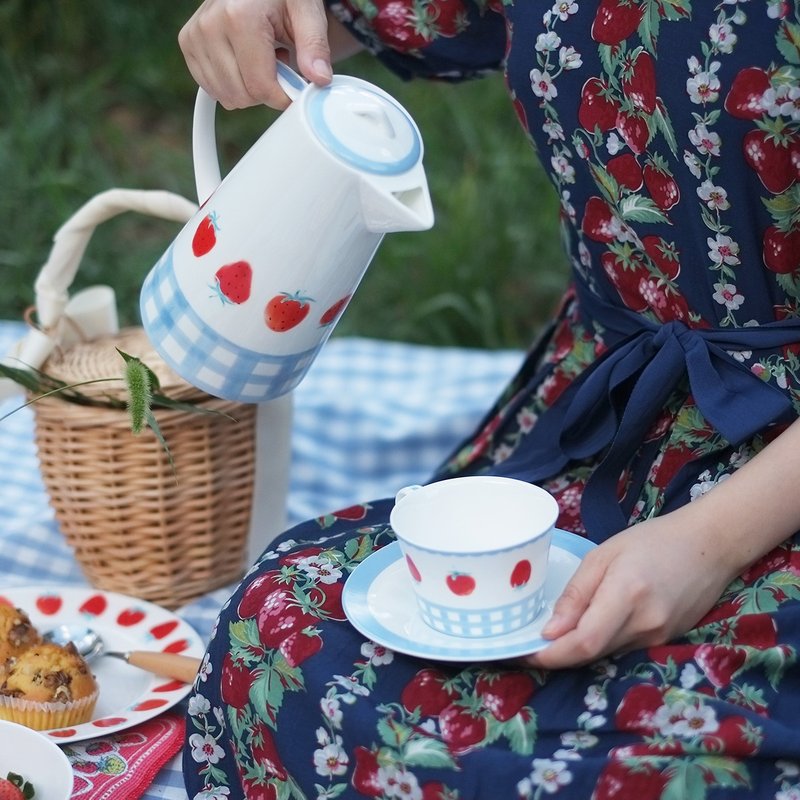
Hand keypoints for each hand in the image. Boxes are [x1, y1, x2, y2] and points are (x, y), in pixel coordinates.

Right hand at [179, 0, 332, 108]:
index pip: (260, 86)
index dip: (282, 96)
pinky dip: (232, 82)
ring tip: (260, 57)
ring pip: (226, 96)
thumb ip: (315, 47)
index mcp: (239, 17)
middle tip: (277, 62)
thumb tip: (319, 79)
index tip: (294, 86)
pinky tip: (243, 59)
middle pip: (241, 95)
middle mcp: (210, 26)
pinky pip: (212, 88)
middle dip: (265, 90)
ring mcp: (194, 35)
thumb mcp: (306, 12)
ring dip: (248, 87)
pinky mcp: (188, 44)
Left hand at [524, 510, 736, 669]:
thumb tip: (550, 631)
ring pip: (605, 654)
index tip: (522, 651)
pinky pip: (622, 650)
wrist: (710, 545)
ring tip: (550, 636)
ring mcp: (659, 637)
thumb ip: (576, 594)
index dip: (551, 654)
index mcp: (626, 594)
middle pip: (591, 654)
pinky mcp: (666, 641)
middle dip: (556, 655)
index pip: (583, 642)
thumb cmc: (653, 541)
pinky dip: (599, 644)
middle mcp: (645, 624)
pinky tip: (584, 630)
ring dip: (576, 651)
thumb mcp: (603, 555)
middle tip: (526, 645)